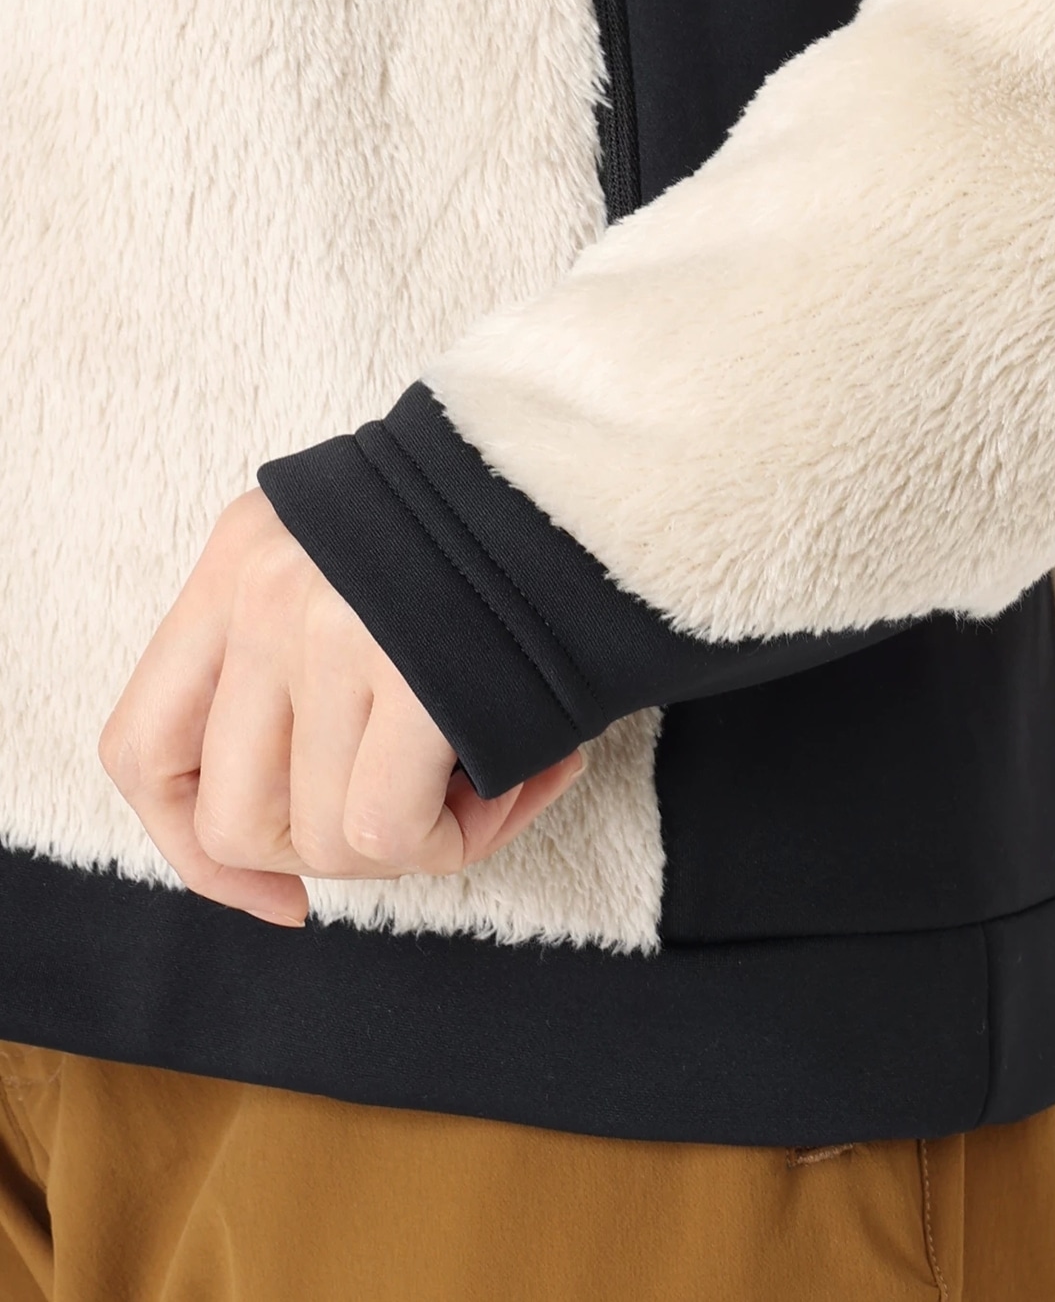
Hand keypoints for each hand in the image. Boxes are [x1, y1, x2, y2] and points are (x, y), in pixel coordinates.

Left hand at [97, 487, 585, 926]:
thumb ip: (305, 674)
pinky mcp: (409, 671)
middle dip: (333, 856)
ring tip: (496, 781)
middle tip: (426, 813)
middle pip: (235, 818)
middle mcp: (265, 590)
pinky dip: (458, 839)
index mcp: (239, 560)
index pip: (141, 749)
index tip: (276, 892)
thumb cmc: (501, 543)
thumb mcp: (364, 573)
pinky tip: (524, 781)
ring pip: (319, 839)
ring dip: (418, 845)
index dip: (192, 850)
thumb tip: (284, 860)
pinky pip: (388, 832)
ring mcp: (328, 628)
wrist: (605, 470)